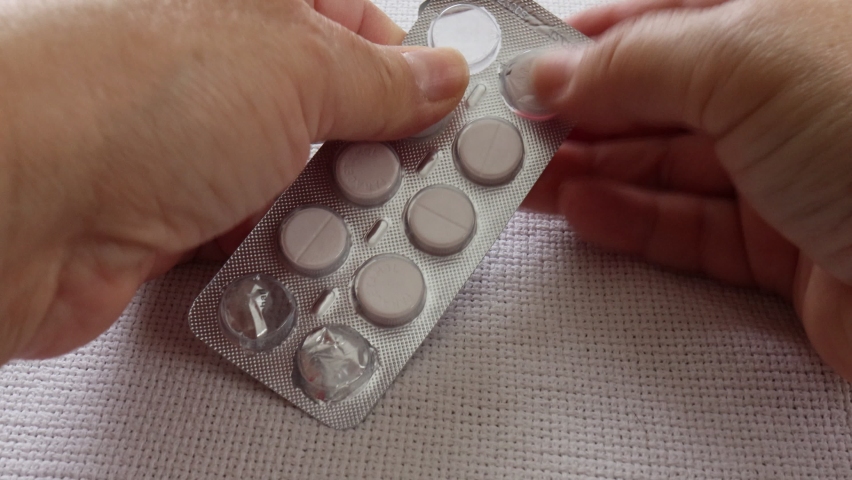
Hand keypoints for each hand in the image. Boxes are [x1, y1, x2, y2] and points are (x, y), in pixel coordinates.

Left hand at [0, 0, 468, 362]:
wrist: (11, 207)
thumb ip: (379, 78)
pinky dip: (279, 252)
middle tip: (410, 181)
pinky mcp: (167, 211)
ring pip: (292, 177)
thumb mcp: (295, 67)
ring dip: (326, 211)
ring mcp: (186, 139)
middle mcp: (210, 61)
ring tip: (342, 224)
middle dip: (373, 152)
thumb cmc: (118, 99)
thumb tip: (435, 79)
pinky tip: (290, 257)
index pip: (354, 21)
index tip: (448, 113)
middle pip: (327, 107)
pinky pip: (251, 232)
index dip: (408, 67)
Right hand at [523, 0, 851, 379]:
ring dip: (591, 171)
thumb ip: (635, 61)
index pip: (671, 14)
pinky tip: (583, 212)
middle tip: (507, 133)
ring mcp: (793, 172)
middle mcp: (794, 92)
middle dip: (580, 112)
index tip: (525, 64)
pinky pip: (690, 230)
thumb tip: (555, 73)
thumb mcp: (746, 59)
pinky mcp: (787, 249)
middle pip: (662, 96)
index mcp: (790, 18)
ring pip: (667, 167)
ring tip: (524, 178)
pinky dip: (632, 223)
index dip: (593, 36)